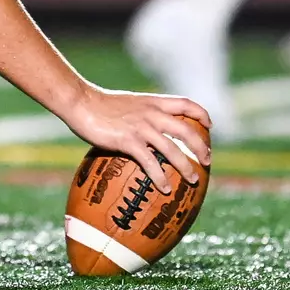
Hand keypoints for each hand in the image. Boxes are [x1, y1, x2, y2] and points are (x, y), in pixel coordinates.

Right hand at [59, 85, 211, 193]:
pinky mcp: (128, 140)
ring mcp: (141, 127)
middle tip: (207, 161)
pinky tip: (164, 188)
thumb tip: (148, 128)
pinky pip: (150, 162)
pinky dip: (160, 177)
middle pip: (186, 130)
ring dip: (186, 166)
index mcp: (152, 102)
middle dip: (201, 147)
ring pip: (173, 149)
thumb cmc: (99, 104)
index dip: (201, 114)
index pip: (186, 104)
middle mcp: (151, 114)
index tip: (209, 126)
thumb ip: (141, 112)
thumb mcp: (127, 103)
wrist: (80, 101)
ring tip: (192, 180)